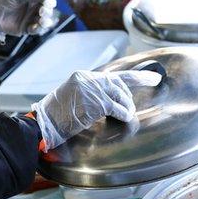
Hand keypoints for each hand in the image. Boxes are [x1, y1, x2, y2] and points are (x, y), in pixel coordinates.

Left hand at [0, 0, 55, 38]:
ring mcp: (31, 19)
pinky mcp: (26, 29)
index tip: (48, 2)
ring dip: (46, 21)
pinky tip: (34, 26)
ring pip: (45, 22)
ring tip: (41, 20)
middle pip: (48, 10)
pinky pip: (36, 30)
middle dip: (48, 11)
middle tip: (42, 11)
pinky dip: (38, 29)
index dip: (50, 0)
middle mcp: (34, 8)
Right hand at [31, 70, 161, 150]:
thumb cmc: (56, 115)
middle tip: (135, 103)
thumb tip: (112, 98)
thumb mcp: (72, 96)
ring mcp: (91, 90)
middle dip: (132, 92)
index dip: (137, 76)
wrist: (43, 124)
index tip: (153, 77)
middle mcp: (88, 79)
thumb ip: (90, 93)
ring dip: (126, 106)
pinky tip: (124, 117)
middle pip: (119, 83)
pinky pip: (116, 107)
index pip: (113, 74)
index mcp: (82, 76)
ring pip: (120, 95)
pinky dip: (124, 113)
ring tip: (126, 114)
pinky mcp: (95, 103)